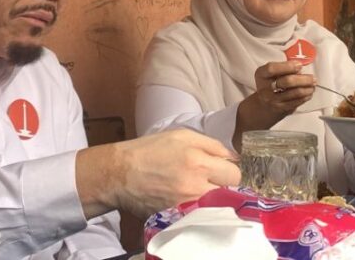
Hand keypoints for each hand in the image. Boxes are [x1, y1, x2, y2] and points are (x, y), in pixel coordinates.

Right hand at [77, 129, 240, 218]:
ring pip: (217, 206)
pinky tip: (190, 200)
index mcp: (198, 162)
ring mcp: (186, 205)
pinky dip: (199, 209)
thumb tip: (234, 158)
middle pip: (229, 193)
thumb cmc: (151, 150)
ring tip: (200, 190)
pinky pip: (199, 215)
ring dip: (214, 199)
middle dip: (225, 186)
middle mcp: (194, 186)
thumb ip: (212, 145)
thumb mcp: (182, 135)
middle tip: (213, 181)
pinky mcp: (176, 218)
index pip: (234, 174)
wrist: (119, 174)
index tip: (222, 170)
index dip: (230, 171)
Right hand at [233, 61, 315, 149]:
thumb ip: (283, 68)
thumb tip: (300, 67)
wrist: (263, 106)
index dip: (287, 66)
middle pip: (286, 81)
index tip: (299, 65)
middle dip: (302, 79)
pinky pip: (297, 101)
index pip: (272, 69)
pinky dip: (306, 96)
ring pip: (294, 93)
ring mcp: (273, 100)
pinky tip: (308, 92)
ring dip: (307, 88)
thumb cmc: (269, 86)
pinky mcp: (281, 108)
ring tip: (313, 84)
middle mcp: (265, 88)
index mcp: (261, 75)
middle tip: (312, 77)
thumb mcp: (271, 74)